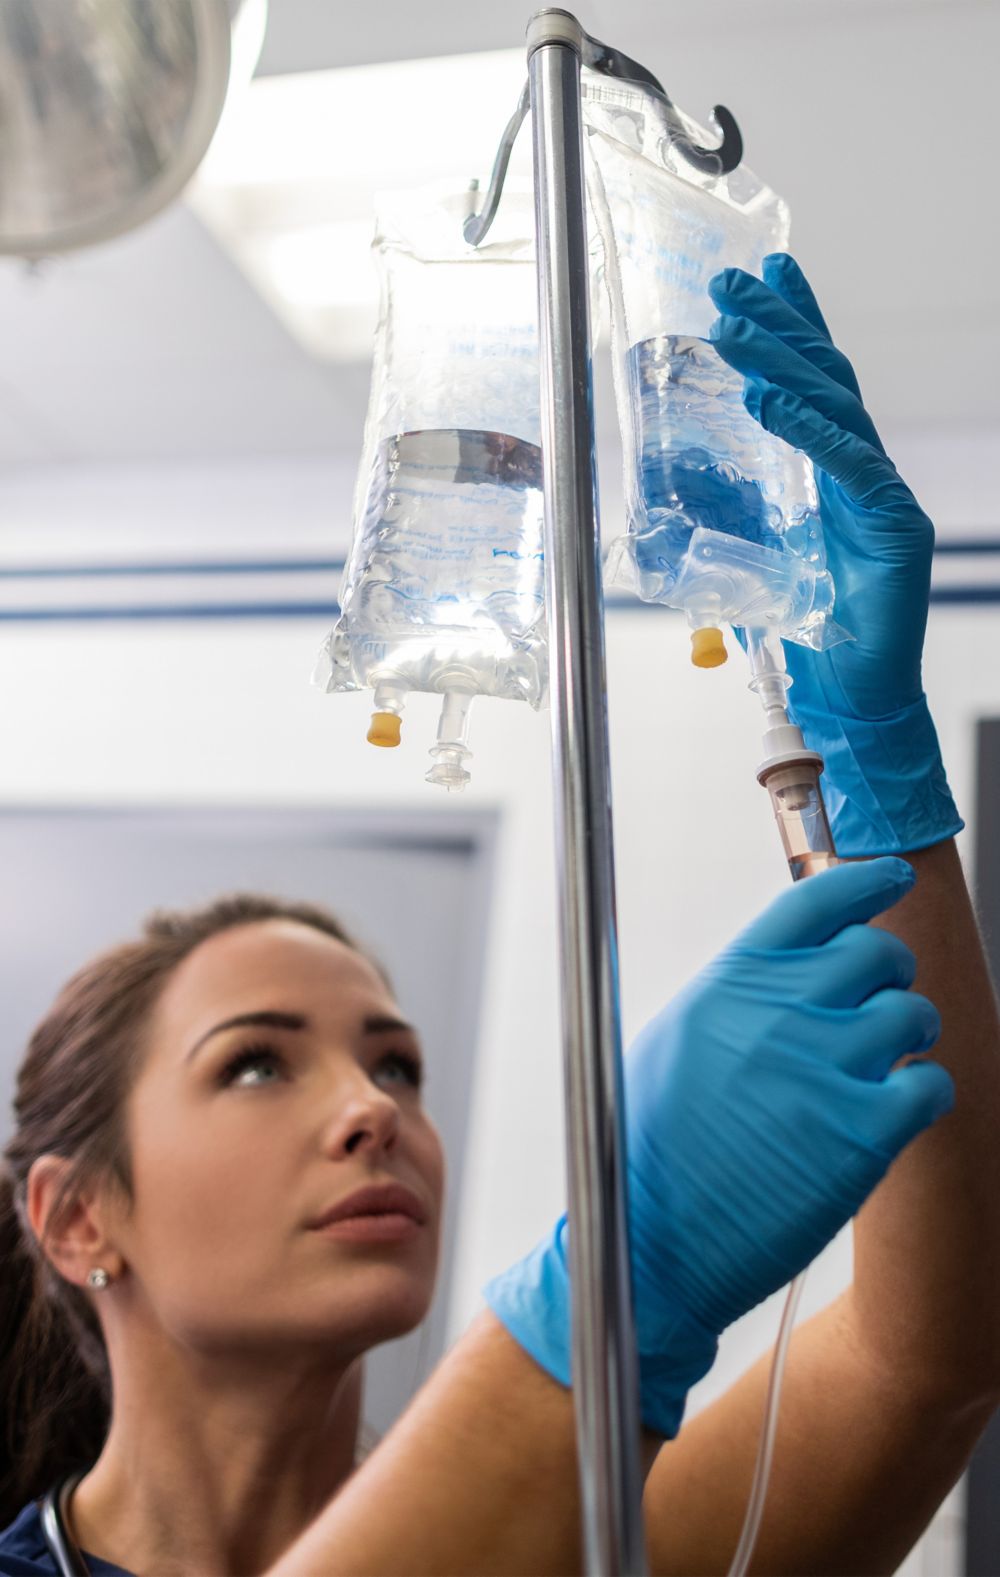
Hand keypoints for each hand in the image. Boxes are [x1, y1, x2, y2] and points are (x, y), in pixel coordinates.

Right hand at [486, 859, 952, 1435]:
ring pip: (914, 1013)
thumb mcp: (679, 1040)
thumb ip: (743, 993)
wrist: (655, 1241)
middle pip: (878, 951)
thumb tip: (797, 968)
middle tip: (877, 1004)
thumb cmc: (655, 1148)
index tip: (891, 879)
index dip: (867, 881)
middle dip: (887, 976)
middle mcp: (782, 1010)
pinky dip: (923, 1094)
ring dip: (909, 1036)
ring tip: (880, 1067)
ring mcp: (826, 1067)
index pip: (819, 899)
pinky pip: (931, 1083)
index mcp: (734, 980)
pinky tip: (893, 1111)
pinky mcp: (863, 1132)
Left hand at [707, 253, 961, 854]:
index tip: (763, 273)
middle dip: (780, 324)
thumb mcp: (758, 556)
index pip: (813, 385)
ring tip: (737, 327)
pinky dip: (808, 429)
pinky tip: (772, 399)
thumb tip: (682, 486)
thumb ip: (737, 516)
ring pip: (836, 408)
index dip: (793, 325)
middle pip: (825, 378)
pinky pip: (849, 464)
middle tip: (734, 280)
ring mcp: (883, 494)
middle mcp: (863, 472)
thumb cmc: (811, 630)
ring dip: (783, 362)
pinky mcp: (894, 526)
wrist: (853, 693)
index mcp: (833, 474)